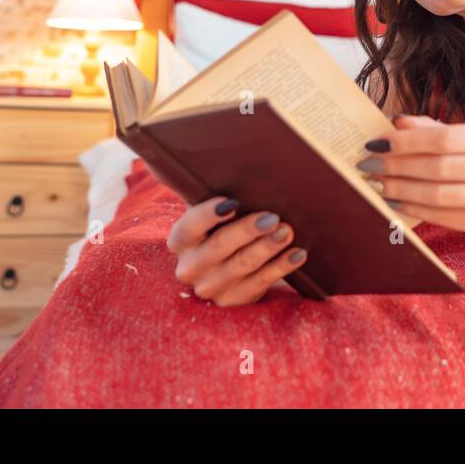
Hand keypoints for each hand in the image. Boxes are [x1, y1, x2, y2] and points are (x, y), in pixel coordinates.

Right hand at [165, 197, 307, 305]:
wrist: (222, 270)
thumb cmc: (219, 228)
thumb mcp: (207, 213)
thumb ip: (201, 190)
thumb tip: (167, 162)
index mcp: (180, 241)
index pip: (190, 226)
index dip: (208, 215)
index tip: (231, 202)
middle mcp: (190, 267)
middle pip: (220, 246)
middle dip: (247, 230)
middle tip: (272, 217)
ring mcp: (211, 287)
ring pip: (242, 265)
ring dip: (267, 247)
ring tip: (287, 232)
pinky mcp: (234, 300)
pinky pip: (260, 283)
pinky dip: (281, 267)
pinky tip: (297, 254)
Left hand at [356, 114, 464, 239]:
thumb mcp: (464, 138)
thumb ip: (431, 129)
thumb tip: (398, 122)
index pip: (442, 139)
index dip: (405, 142)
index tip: (374, 144)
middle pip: (437, 167)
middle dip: (396, 167)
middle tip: (367, 165)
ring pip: (437, 195)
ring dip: (399, 190)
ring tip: (376, 184)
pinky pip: (442, 216)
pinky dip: (413, 209)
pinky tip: (393, 203)